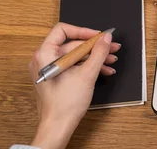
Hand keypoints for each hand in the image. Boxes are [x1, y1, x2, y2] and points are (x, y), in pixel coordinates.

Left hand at [28, 23, 120, 148]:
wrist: (58, 126)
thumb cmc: (65, 104)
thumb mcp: (87, 74)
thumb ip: (99, 52)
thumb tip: (106, 38)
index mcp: (45, 54)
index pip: (63, 30)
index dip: (83, 31)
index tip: (98, 37)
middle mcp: (44, 59)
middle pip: (72, 44)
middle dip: (94, 47)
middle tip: (111, 48)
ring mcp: (50, 69)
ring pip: (75, 55)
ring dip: (94, 57)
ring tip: (111, 61)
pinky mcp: (56, 77)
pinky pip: (73, 65)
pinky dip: (88, 66)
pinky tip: (103, 70)